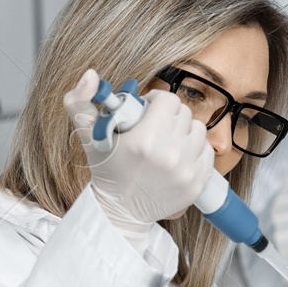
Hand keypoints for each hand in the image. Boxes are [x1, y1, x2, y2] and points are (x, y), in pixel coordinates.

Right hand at [63, 70, 213, 249]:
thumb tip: (89, 75)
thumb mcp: (88, 136)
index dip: (156, 102)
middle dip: (169, 116)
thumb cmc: (106, 171)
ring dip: (184, 131)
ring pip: (198, 130)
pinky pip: (207, 151)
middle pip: (183, 113)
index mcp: (145, 140)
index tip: (147, 111)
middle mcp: (169, 155)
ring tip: (168, 140)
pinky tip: (178, 155)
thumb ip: (80, 102)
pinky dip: (195, 150)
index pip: (168, 100)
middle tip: (156, 126)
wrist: (121, 211)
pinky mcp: (197, 183)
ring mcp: (186, 171)